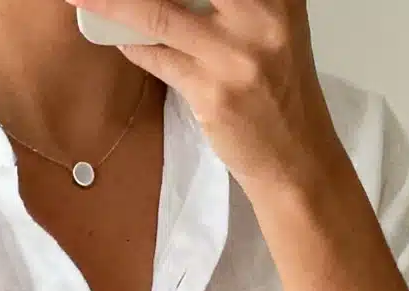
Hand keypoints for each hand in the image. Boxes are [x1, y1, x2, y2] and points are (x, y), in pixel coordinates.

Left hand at [73, 0, 342, 199]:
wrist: (296, 157)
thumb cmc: (277, 86)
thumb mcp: (269, 23)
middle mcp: (261, 11)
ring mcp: (235, 53)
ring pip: (157, 12)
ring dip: (113, 4)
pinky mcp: (212, 92)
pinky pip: (155, 57)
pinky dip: (132, 44)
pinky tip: (117, 36)